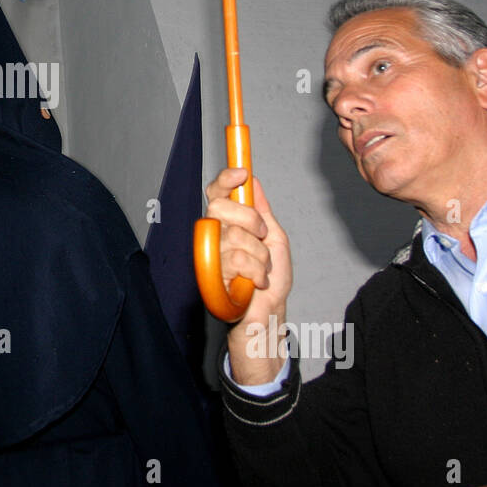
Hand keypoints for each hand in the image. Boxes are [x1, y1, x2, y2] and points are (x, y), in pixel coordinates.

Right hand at [205, 168, 291, 385]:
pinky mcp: (211, 276)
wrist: (269, 314)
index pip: (217, 194)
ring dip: (259, 255)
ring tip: (262, 270)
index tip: (242, 173)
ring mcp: (211, 256)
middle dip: (250, 221)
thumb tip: (252, 182)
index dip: (225, 180)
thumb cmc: (271, 281)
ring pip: (234, 237)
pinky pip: (236, 259)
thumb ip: (263, 211)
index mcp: (228, 224)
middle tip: (262, 237)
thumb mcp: (275, 239)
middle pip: (219, 208)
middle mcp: (215, 236)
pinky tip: (256, 282)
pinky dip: (256, 271)